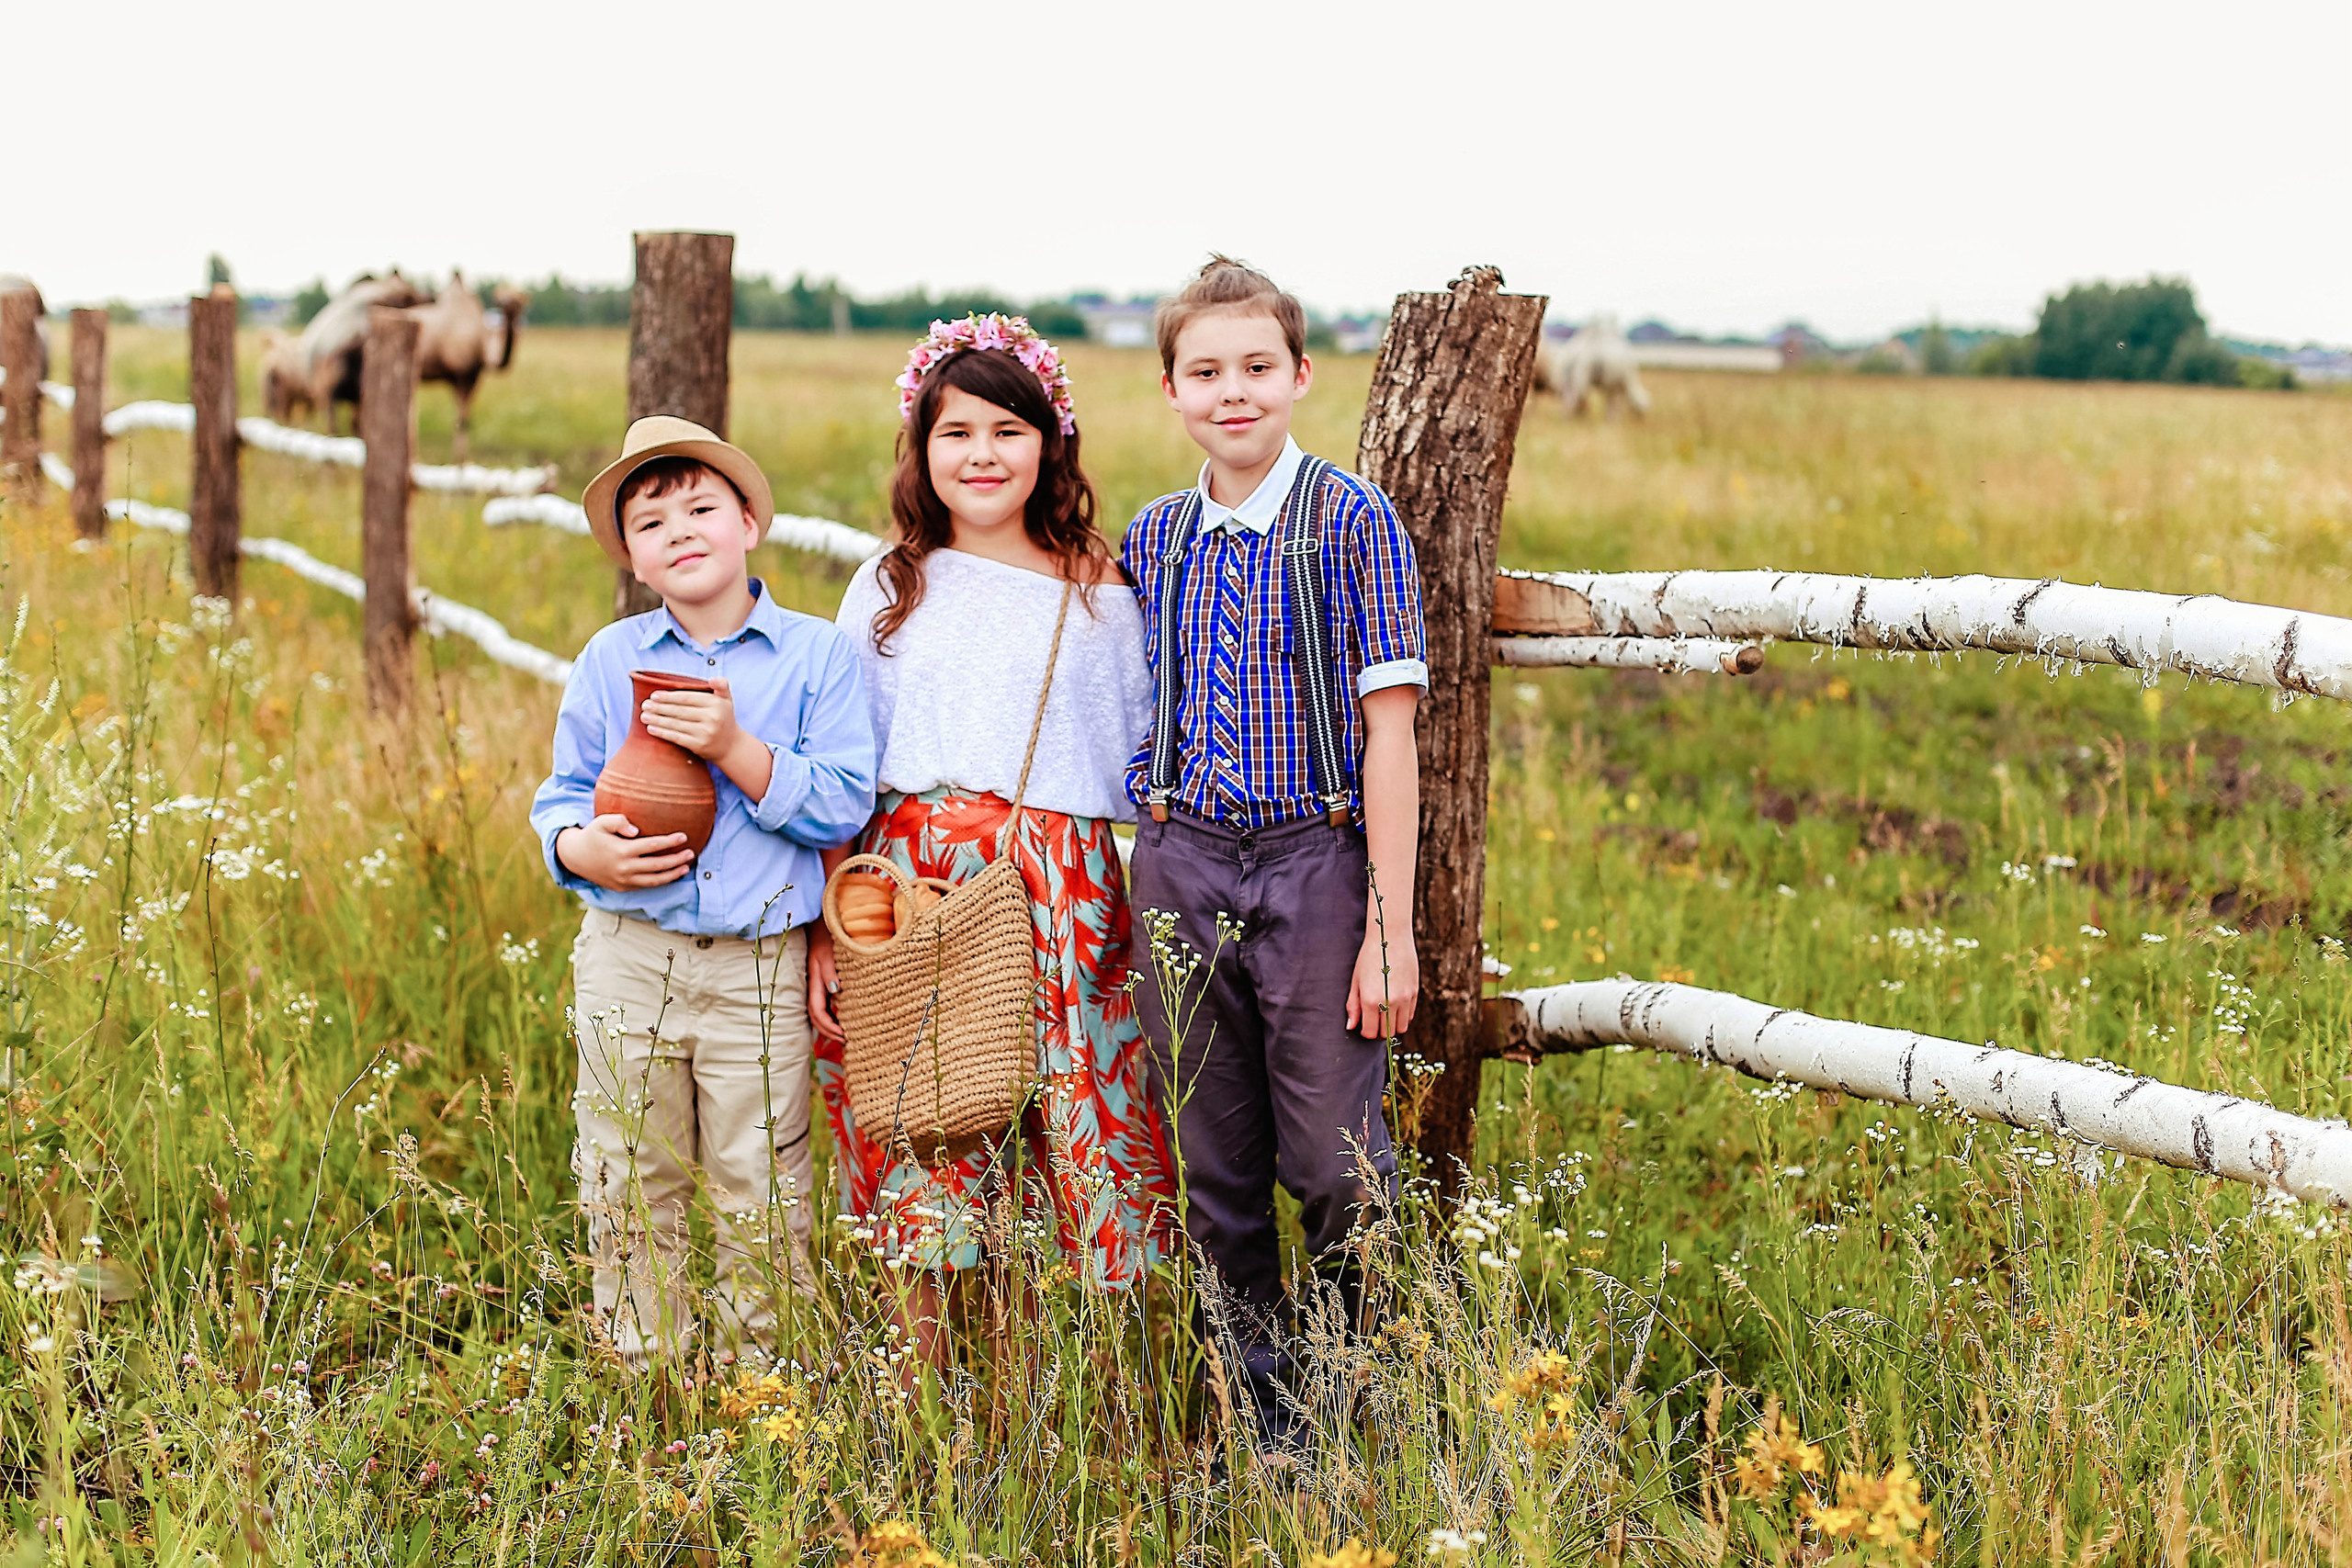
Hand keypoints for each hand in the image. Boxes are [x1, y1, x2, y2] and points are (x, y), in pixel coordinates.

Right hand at [555, 814, 692, 891]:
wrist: (575, 857)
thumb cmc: (592, 835)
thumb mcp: (601, 822)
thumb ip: (618, 821)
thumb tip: (636, 830)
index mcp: (621, 851)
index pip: (652, 846)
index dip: (669, 841)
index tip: (684, 836)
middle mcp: (624, 868)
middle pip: (658, 865)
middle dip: (677, 860)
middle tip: (691, 852)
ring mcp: (624, 880)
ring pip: (654, 880)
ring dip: (673, 874)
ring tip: (686, 867)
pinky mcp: (623, 888)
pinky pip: (646, 886)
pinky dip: (661, 881)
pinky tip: (672, 874)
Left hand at [641, 675, 742, 760]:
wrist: (732, 747)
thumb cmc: (724, 719)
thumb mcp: (727, 700)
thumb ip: (721, 686)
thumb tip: (713, 678)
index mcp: (716, 704)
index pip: (688, 698)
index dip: (669, 696)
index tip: (654, 695)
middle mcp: (712, 718)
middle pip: (680, 711)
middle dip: (659, 708)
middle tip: (645, 705)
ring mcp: (705, 733)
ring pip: (676, 724)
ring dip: (657, 720)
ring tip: (644, 716)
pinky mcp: (699, 746)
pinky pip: (677, 737)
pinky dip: (662, 733)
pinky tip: (651, 729)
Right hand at [807, 923, 844, 1042]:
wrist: (824, 920)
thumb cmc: (828, 934)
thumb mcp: (828, 951)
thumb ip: (830, 970)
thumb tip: (835, 990)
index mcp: (814, 979)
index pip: (817, 1011)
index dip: (828, 1026)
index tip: (844, 1035)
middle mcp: (814, 984)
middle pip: (815, 1016)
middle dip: (828, 1031)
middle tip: (846, 1040)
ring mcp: (818, 982)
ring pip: (819, 1010)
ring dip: (829, 1025)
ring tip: (844, 1034)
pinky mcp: (823, 977)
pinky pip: (824, 1001)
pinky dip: (831, 1014)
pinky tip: (841, 1017)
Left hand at [1346, 928, 1417, 1040]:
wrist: (1390, 937)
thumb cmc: (1369, 957)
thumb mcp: (1356, 981)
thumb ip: (1353, 1006)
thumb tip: (1351, 1026)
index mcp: (1370, 1000)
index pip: (1370, 1032)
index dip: (1366, 1033)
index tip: (1364, 1026)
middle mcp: (1389, 1001)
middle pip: (1387, 1033)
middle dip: (1379, 1031)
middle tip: (1374, 1021)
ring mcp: (1404, 998)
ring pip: (1401, 1028)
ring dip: (1392, 1025)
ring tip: (1385, 1014)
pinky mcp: (1414, 993)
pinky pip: (1410, 1015)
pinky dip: (1403, 1016)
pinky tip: (1395, 1005)